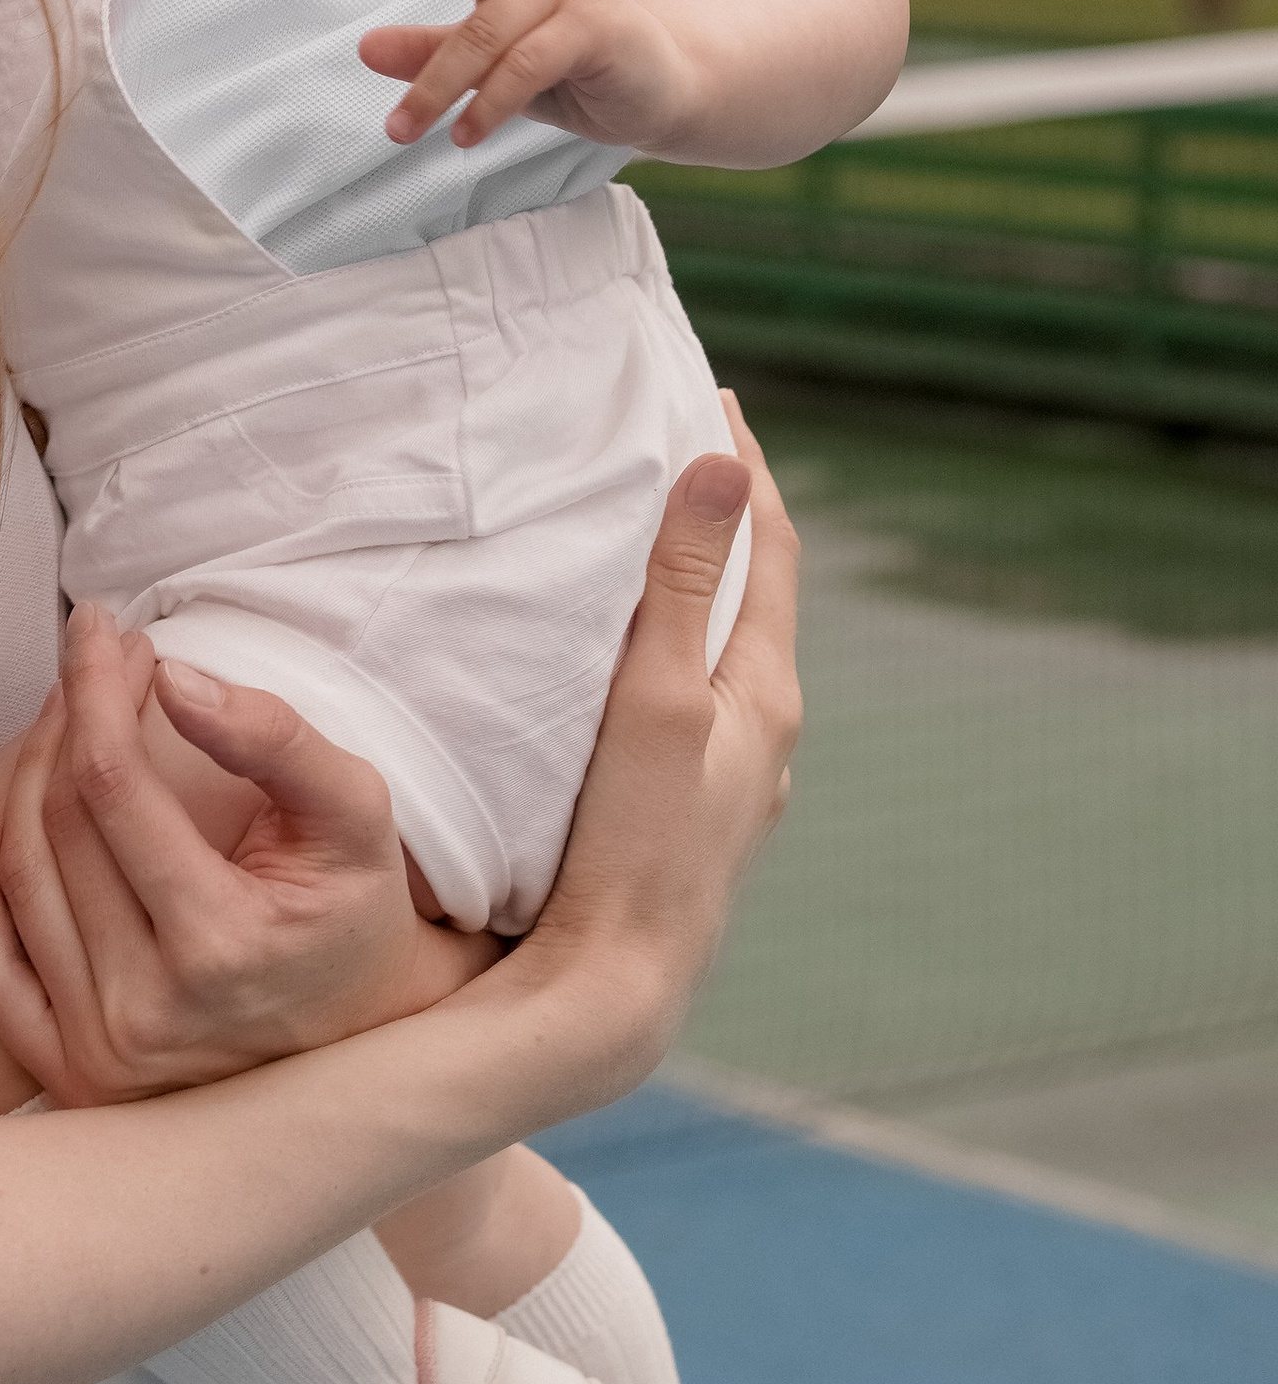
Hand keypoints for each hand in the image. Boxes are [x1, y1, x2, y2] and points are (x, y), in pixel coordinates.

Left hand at [0, 609, 499, 1106]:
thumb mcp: (355, 814)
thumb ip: (273, 739)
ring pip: (21, 879)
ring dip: (28, 776)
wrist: (362, 1039)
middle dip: (71, 717)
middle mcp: (146, 1011)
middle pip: (59, 825)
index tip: (97, 624)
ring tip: (68, 713)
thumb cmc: (356, 912)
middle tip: (100, 657)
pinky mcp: (71, 1076)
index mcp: (218, 944)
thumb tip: (174, 679)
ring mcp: (100, 1053)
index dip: (96, 688)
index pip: (112, 784)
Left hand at [327, 0, 688, 151]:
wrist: (659, 85)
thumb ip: (431, 48)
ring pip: (483, 31)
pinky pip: (526, 66)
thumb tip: (365, 47)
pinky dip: (488, 106)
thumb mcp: (488, 58)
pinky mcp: (597, 26)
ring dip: (435, 86)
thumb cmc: (564, 64)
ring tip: (399, 131)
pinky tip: (463, 136)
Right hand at [521, 400, 801, 1099]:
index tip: (710, 391)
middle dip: (720, 514)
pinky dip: (668, 646)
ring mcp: (730, 778)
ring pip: (719, 650)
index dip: (744, 465)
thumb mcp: (657, 698)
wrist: (614, 991)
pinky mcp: (689, 811)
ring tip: (642, 532)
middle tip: (671, 441)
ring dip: (693, 584)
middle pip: (751, 592)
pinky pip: (690, 698)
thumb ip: (681, 582)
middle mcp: (764, 733)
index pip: (769, 546)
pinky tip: (621, 658)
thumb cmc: (635, 844)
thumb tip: (724, 463)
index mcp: (765, 692)